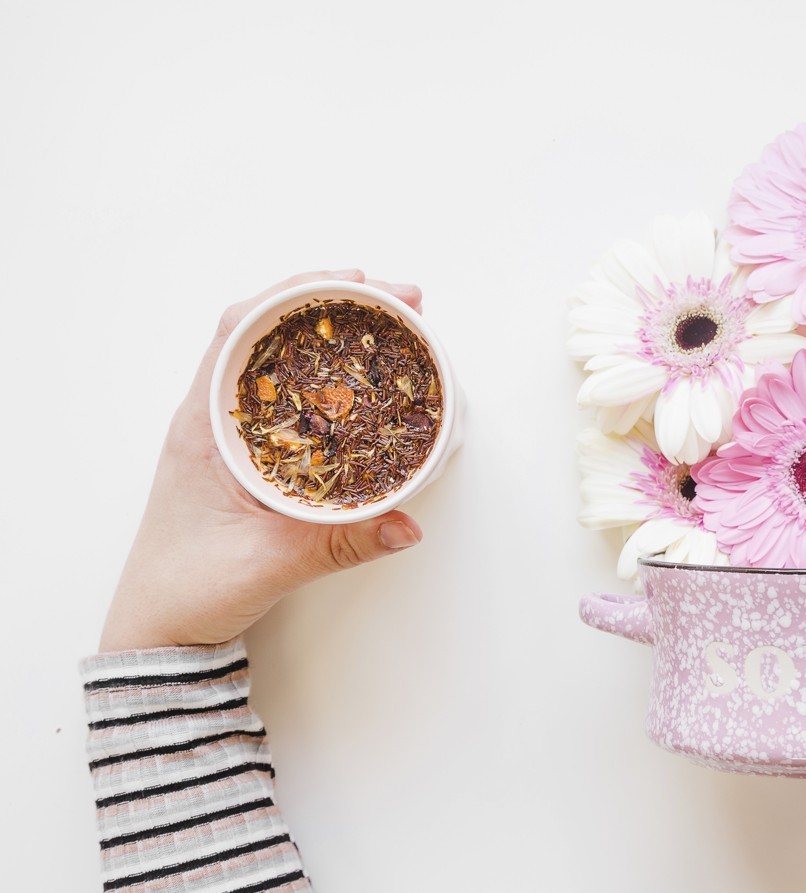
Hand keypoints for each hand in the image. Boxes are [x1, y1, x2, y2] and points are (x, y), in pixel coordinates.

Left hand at [100, 270, 427, 650]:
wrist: (159, 629)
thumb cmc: (190, 590)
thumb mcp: (269, 564)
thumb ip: (341, 544)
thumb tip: (407, 525)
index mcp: (204, 424)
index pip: (242, 327)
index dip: (301, 292)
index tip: (360, 284)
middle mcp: (214, 416)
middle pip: (269, 327)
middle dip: (336, 302)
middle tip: (402, 301)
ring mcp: (230, 433)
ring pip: (282, 356)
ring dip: (335, 332)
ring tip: (394, 322)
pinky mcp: (250, 454)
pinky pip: (292, 392)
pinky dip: (331, 370)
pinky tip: (365, 375)